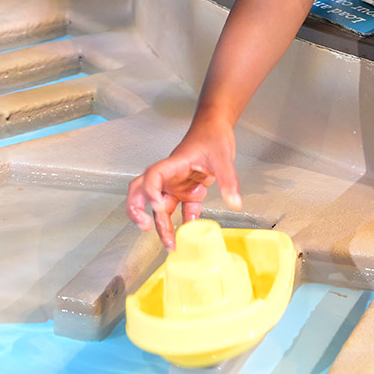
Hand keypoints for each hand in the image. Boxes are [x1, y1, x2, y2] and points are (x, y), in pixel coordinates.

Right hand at [126, 121, 241, 248]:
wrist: (216, 129)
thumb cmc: (212, 136)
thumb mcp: (223, 157)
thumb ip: (228, 180)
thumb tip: (234, 202)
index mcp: (172, 164)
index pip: (152, 176)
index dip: (149, 192)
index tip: (158, 206)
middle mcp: (170, 177)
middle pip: (143, 193)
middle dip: (139, 211)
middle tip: (146, 228)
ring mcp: (177, 185)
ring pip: (162, 208)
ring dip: (162, 225)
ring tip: (171, 244)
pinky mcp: (187, 191)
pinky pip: (182, 210)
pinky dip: (185, 222)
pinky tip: (191, 235)